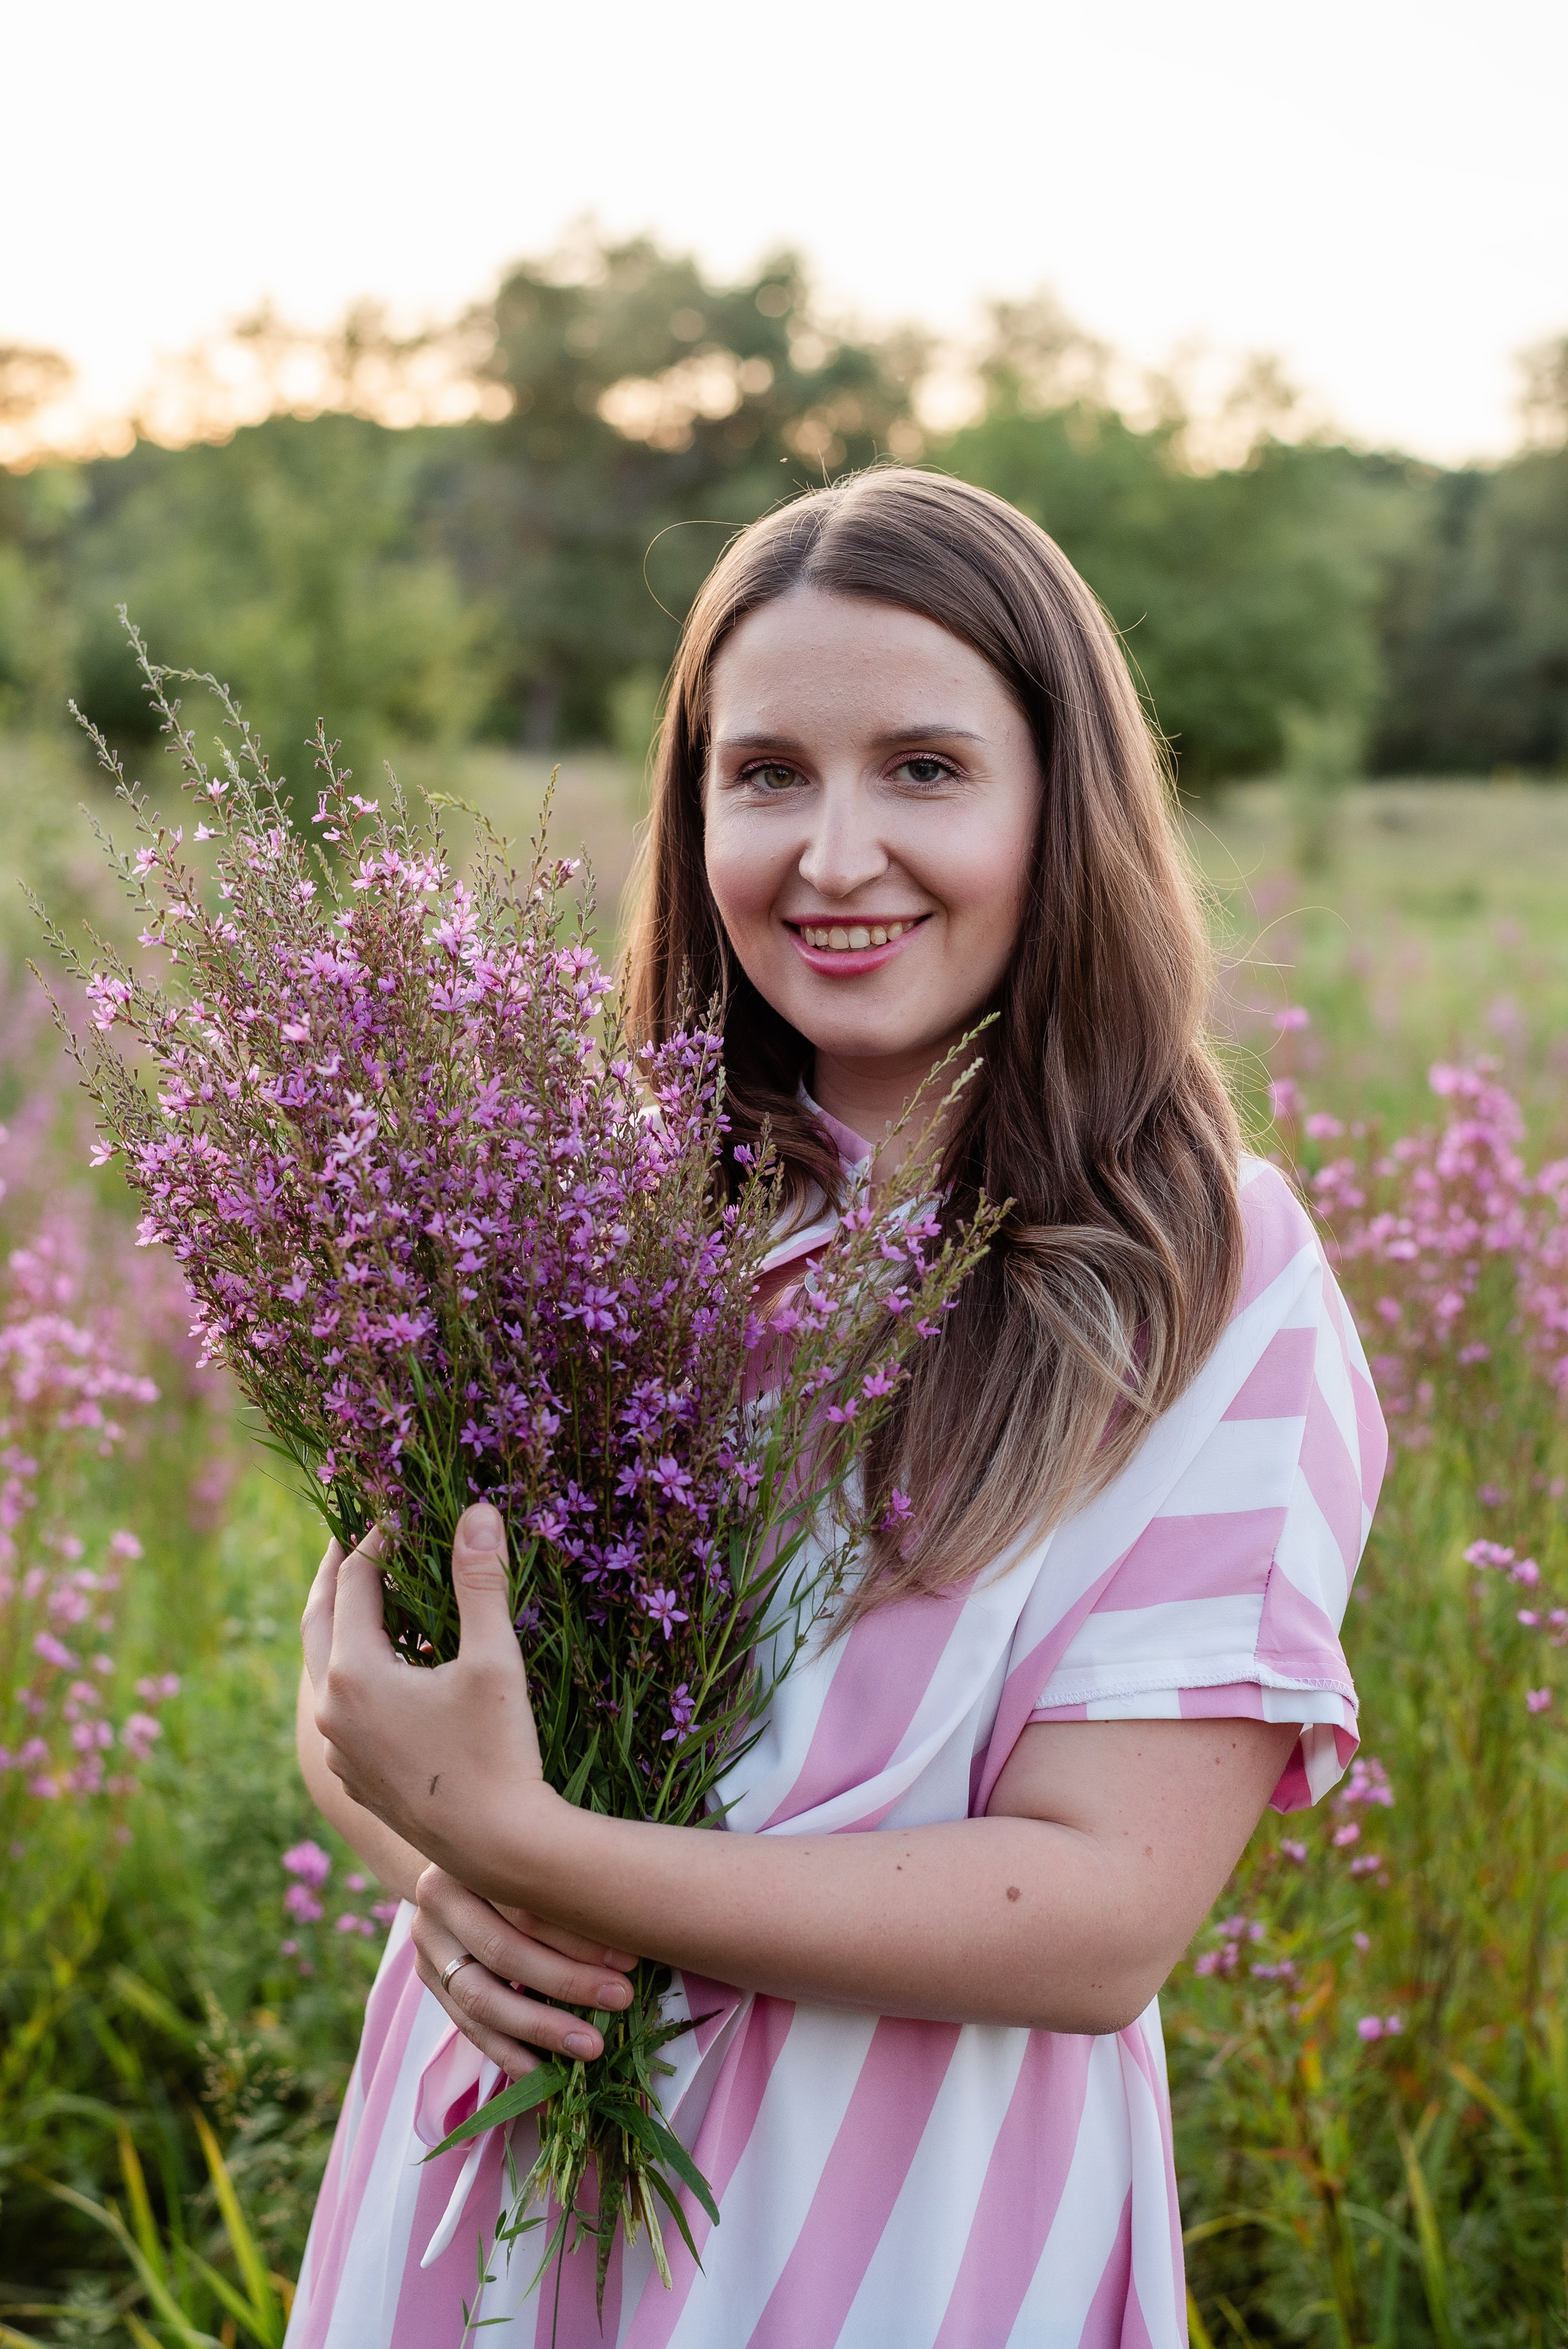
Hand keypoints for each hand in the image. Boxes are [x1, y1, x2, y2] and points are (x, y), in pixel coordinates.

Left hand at [300, 1502, 557, 1887]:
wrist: (498, 1849)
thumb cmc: (498, 1750)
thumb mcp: (494, 1658)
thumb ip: (480, 1581)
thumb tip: (477, 1510)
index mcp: (354, 1672)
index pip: (355, 1582)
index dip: (377, 1539)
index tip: (401, 1513)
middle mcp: (331, 1709)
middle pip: (318, 1619)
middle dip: (335, 1572)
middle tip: (348, 1532)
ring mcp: (338, 1748)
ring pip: (325, 1667)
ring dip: (343, 1624)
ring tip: (370, 1594)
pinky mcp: (355, 1777)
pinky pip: (341, 1708)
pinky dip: (354, 1672)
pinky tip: (388, 1669)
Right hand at [411, 1863, 637, 2078]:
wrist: (465, 1865)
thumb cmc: (524, 1856)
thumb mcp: (542, 1851)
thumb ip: (571, 1879)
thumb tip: (638, 1924)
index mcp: (470, 1860)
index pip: (527, 1905)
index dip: (580, 1936)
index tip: (630, 1959)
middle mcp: (438, 1899)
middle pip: (503, 1952)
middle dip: (567, 1982)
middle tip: (620, 1999)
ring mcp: (428, 1944)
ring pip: (481, 1998)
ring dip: (540, 2027)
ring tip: (590, 2048)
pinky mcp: (430, 1981)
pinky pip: (469, 2027)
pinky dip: (509, 2053)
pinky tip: (544, 2074)